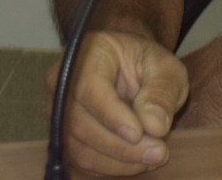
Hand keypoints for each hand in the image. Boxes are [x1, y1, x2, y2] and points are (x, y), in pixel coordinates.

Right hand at [46, 30, 188, 175]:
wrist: (130, 70)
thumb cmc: (146, 64)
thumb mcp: (165, 68)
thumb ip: (161, 91)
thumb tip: (154, 125)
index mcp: (86, 54)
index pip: (88, 87)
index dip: (111, 115)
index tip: (139, 133)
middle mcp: (61, 83)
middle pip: (79, 123)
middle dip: (120, 145)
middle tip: (158, 152)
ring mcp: (56, 112)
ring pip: (77, 147)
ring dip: (118, 160)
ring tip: (153, 157)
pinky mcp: (62, 137)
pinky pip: (79, 161)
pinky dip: (110, 167)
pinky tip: (138, 162)